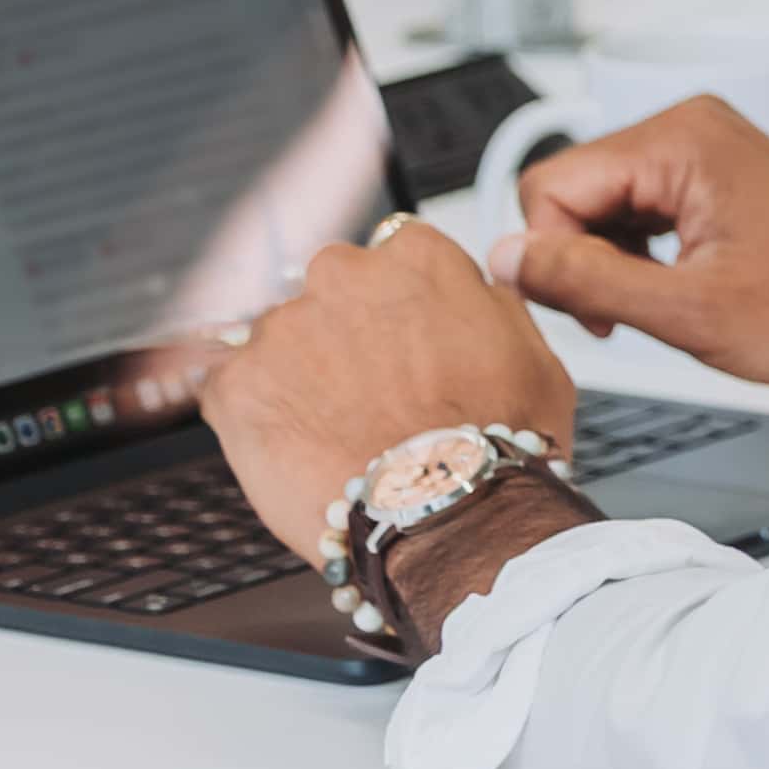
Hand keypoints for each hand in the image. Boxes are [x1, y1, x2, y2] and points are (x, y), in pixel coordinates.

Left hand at [198, 220, 580, 555]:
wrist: (442, 515)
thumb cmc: (494, 444)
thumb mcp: (535, 354)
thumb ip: (490, 305)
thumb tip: (475, 292)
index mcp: (417, 258)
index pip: (394, 253)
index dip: (402, 303)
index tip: (405, 338)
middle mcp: (342, 276)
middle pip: (331, 290)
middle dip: (345, 332)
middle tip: (372, 392)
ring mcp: (282, 328)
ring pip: (281, 341)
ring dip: (301, 375)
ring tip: (337, 433)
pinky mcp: (235, 384)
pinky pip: (233, 389)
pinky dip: (258, 416)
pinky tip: (299, 449)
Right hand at [503, 96, 768, 395]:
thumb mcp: (687, 312)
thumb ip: (583, 281)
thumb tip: (508, 259)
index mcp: (682, 139)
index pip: (549, 185)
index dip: (551, 258)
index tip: (589, 312)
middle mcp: (692, 130)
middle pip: (573, 193)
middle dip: (584, 261)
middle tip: (631, 318)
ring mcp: (707, 154)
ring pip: (603, 209)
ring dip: (613, 266)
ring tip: (668, 307)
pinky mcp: (716, 181)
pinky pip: (640, 215)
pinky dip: (642, 261)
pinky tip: (679, 294)